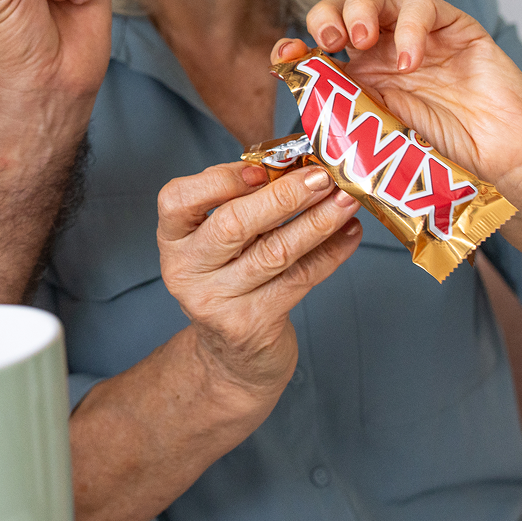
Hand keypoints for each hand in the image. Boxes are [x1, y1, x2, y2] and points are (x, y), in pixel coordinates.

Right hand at [157, 161, 359, 401]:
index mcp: (172, 238)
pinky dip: (330, 254)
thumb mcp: (219, 241)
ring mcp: (215, 301)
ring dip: (316, 222)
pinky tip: (349, 233)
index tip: (263, 166)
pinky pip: (299, 280)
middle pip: (233, 224)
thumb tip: (295, 164)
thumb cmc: (230, 278)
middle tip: (322, 177)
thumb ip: (241, 203)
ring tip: (345, 200)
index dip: (222, 179)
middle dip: (284, 196)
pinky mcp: (251, 325)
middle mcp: (185, 270)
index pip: (178, 198)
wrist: (232, 356)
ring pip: (274, 252)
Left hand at [295, 0, 521, 218]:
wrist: (500, 167)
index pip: (316, 43)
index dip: (296, 43)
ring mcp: (417, 36)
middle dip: (325, 14)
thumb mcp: (373, 144)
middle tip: (330, 41)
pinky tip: (409, 60)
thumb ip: (336, 126)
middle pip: (340, 6)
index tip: (285, 56)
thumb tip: (286, 127)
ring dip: (359, 8)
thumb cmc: (442, 159)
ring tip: (361, 40)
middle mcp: (383, 50)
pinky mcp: (454, 28)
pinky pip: (423, 5)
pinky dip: (409, 26)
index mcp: (358, 75)